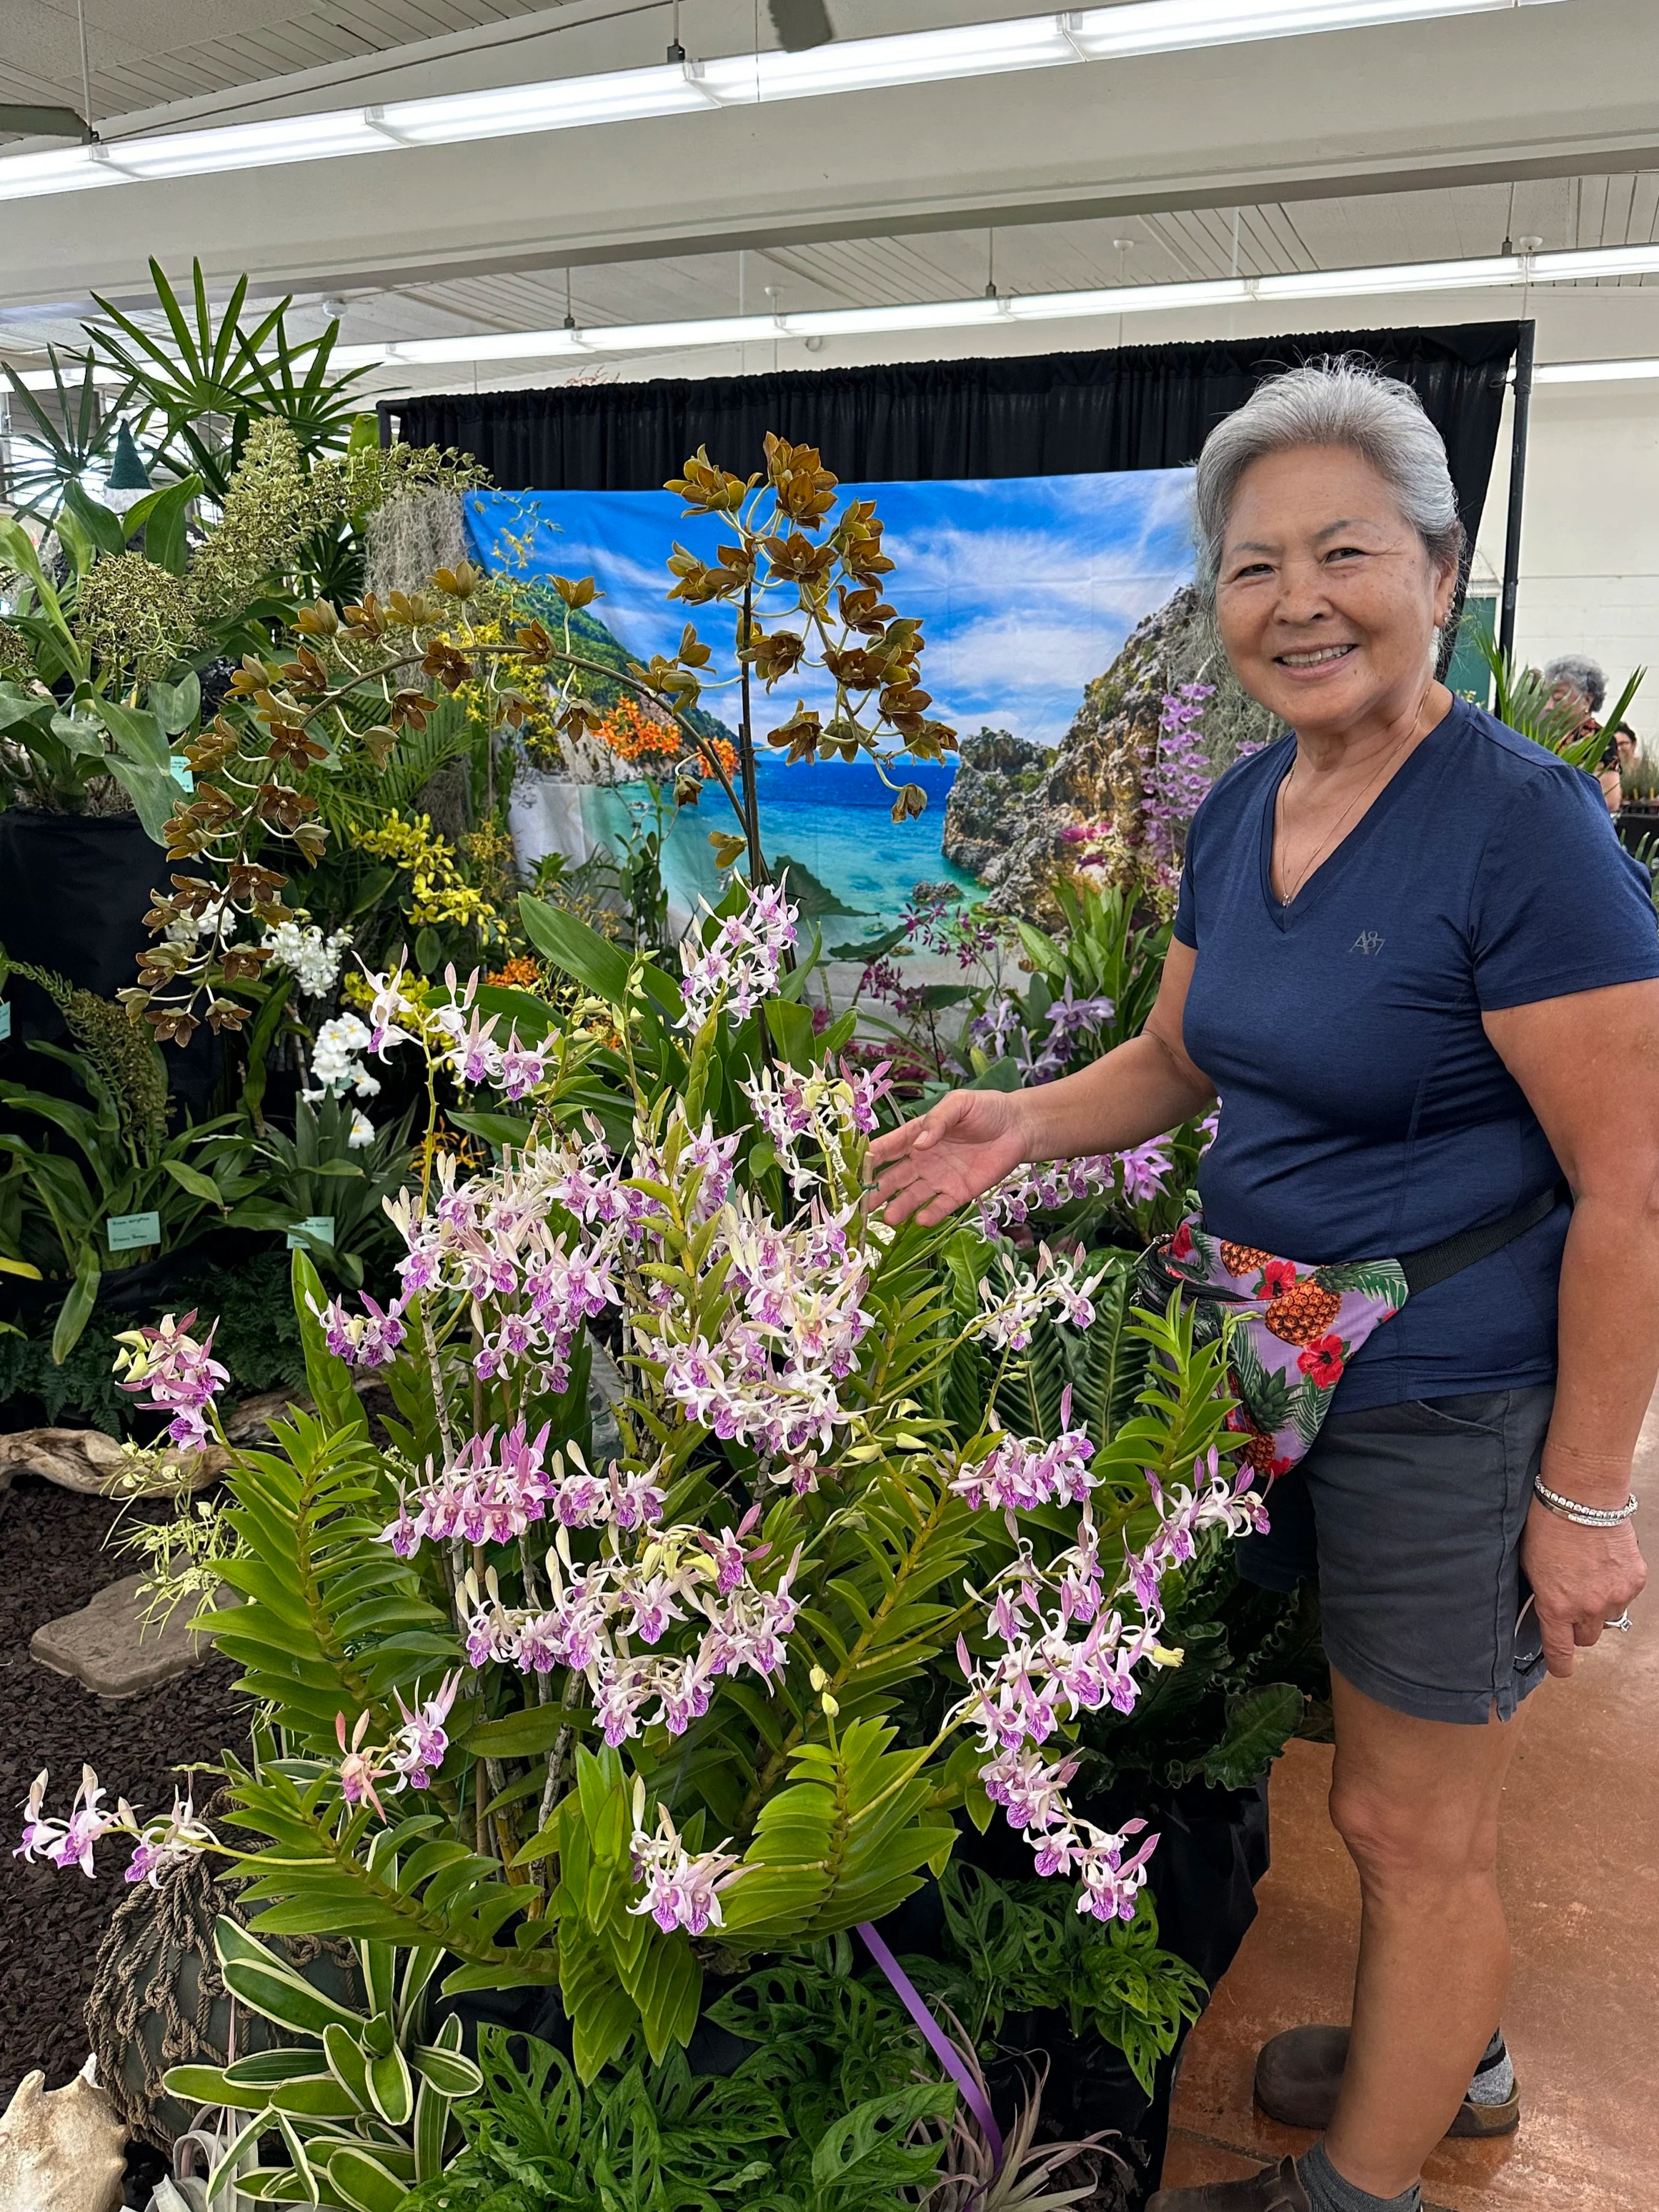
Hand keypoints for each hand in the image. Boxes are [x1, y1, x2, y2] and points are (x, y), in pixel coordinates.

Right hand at [864, 1089, 1031, 1226]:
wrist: (1019, 1127)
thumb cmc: (986, 1110)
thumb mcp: (960, 1104)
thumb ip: (938, 1121)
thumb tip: (920, 1144)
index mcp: (917, 1136)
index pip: (889, 1148)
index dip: (871, 1157)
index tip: (854, 1168)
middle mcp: (923, 1160)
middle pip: (893, 1177)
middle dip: (877, 1190)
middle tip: (862, 1202)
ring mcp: (940, 1178)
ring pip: (912, 1196)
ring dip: (899, 1207)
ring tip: (888, 1218)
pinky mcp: (959, 1193)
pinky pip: (941, 1207)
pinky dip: (931, 1214)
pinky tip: (921, 1220)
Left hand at [1521, 1500, 1646, 1677]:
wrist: (1582, 1498)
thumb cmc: (1548, 1526)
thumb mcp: (1530, 1566)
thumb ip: (1542, 1595)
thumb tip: (1545, 1610)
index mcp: (1556, 1607)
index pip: (1560, 1652)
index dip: (1559, 1664)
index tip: (1560, 1668)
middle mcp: (1588, 1608)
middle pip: (1587, 1638)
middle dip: (1578, 1627)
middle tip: (1571, 1603)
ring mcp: (1615, 1596)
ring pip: (1609, 1617)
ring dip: (1599, 1606)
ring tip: (1588, 1577)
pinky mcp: (1635, 1581)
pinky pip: (1625, 1596)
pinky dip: (1616, 1586)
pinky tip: (1604, 1564)